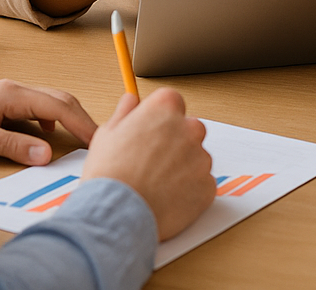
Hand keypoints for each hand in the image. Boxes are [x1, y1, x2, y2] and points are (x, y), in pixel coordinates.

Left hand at [0, 78, 98, 165]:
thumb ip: (12, 145)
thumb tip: (46, 154)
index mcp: (12, 94)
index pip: (59, 106)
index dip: (82, 124)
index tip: (99, 141)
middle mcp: (15, 90)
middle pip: (60, 100)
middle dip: (82, 120)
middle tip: (98, 142)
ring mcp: (9, 96)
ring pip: (49, 104)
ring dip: (68, 120)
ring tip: (80, 140)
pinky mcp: (2, 105)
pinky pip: (36, 110)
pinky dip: (51, 122)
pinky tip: (47, 137)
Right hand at [84, 89, 215, 239]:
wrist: (118, 215)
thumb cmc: (109, 175)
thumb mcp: (107, 134)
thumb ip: (125, 113)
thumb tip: (131, 101)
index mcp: (165, 108)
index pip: (171, 101)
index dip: (158, 118)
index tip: (149, 131)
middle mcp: (189, 128)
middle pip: (188, 129)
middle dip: (174, 142)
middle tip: (151, 162)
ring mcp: (201, 158)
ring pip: (196, 158)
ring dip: (182, 167)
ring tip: (155, 185)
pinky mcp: (208, 186)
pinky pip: (201, 184)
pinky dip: (188, 191)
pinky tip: (166, 199)